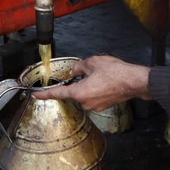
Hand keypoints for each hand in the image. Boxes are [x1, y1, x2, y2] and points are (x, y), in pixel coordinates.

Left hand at [33, 55, 150, 111]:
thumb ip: (79, 67)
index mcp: (79, 93)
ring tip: (103, 76)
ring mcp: (95, 106)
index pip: (58, 93)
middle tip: (92, 72)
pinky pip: (94, 96)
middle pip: (74, 91)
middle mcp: (85, 103)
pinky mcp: (103, 106)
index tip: (36, 95)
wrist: (134, 82)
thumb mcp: (93, 62)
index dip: (44, 94)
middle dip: (79, 81)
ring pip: (85, 93)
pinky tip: (106, 82)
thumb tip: (75, 71)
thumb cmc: (116, 73)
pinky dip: (97, 89)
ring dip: (89, 85)